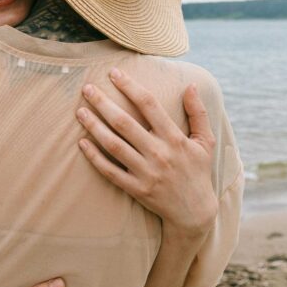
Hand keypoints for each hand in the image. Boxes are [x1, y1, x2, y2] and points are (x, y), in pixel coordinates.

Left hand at [76, 68, 217, 236]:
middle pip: (125, 123)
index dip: (130, 87)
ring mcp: (146, 172)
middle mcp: (159, 153)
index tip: (114, 73)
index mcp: (174, 138)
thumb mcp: (205, 142)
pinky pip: (110, 171)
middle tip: (87, 88)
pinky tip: (81, 142)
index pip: (149, 105)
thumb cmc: (197, 171)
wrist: (195, 213)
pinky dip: (94, 157)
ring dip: (94, 126)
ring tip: (80, 111)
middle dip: (103, 103)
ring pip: (114, 145)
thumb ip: (198, 113)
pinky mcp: (135, 189)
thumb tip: (191, 85)